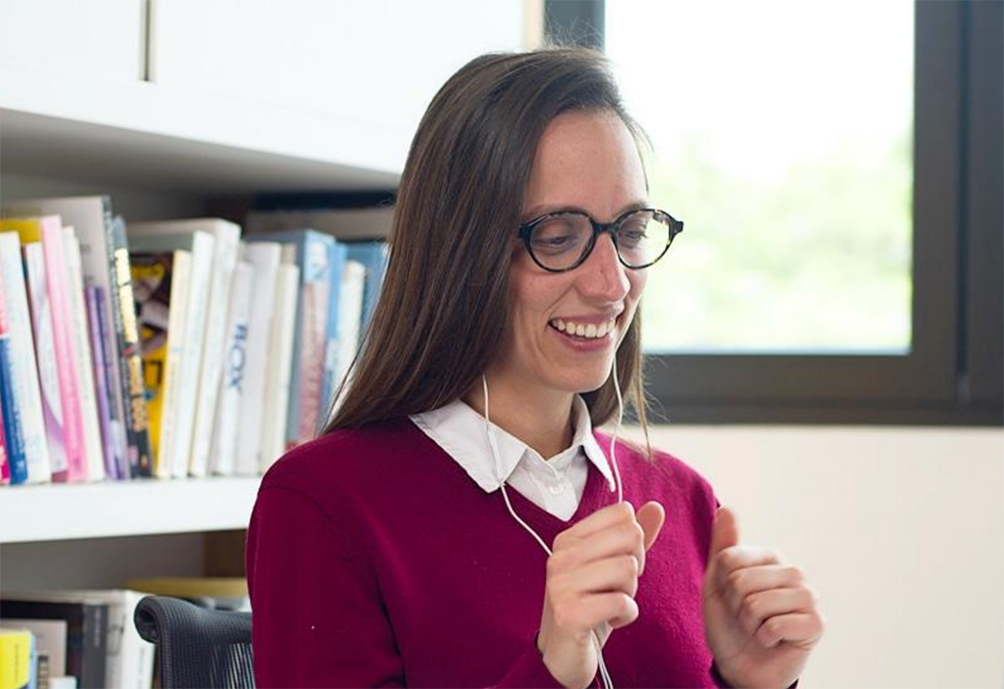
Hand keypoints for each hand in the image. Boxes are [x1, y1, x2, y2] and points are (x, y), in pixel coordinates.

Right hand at [538, 500, 664, 688]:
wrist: (563, 652)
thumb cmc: (587, 606)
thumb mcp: (610, 567)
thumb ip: (632, 536)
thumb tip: (656, 507)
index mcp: (568, 539)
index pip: (622, 515)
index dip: (632, 541)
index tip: (615, 563)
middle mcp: (561, 557)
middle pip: (630, 538)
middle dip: (634, 567)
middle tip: (614, 586)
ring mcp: (562, 584)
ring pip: (628, 569)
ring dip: (629, 593)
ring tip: (608, 603)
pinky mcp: (570, 613)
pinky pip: (623, 602)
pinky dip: (626, 614)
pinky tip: (609, 619)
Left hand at [702, 507, 824, 688]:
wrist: (742, 667)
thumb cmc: (730, 624)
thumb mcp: (717, 582)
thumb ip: (723, 546)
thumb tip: (728, 508)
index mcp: (771, 557)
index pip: (728, 559)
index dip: (721, 586)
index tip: (732, 598)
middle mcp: (794, 572)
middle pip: (741, 581)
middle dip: (735, 606)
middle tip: (746, 618)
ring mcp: (809, 597)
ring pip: (756, 603)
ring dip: (749, 624)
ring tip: (759, 629)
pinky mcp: (817, 624)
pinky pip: (774, 626)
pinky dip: (764, 639)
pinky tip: (773, 641)